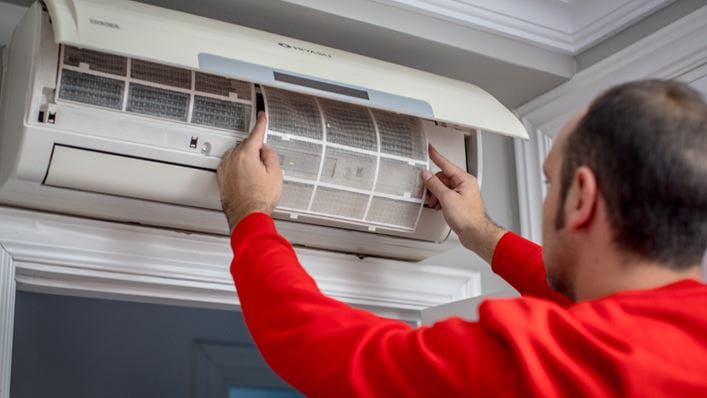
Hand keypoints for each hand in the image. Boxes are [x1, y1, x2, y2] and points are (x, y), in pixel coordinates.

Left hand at [217, 112, 282, 231]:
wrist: (248, 216)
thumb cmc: (260, 199)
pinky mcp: (222, 179)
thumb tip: (265, 150)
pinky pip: (231, 167)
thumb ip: (271, 155)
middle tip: (265, 164)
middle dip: (255, 150)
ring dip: (246, 160)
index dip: (261, 123)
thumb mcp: (276, 174)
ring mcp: (225, 169)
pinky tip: (247, 180)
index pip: (256, 133)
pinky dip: (239, 169)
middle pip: (246, 146)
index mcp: (246, 154)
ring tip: (256, 176)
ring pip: (237, 156)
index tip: (261, 116)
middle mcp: (233, 159)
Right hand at [421, 144, 504, 262]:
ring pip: (443, 187)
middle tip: (426, 190)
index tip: (430, 149)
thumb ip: (435, 185)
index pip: (447, 164)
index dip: (436, 156)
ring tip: (434, 202)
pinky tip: (438, 206)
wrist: (475, 233)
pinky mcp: (460, 203)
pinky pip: (446, 196)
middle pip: (443, 177)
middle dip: (433, 184)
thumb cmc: (468, 217)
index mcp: (464, 179)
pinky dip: (439, 200)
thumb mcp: (447, 198)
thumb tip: (426, 175)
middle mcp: (465, 185)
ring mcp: (462, 194)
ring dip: (436, 194)